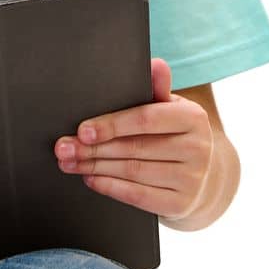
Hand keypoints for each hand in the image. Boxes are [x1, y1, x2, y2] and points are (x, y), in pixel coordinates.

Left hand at [53, 57, 213, 221]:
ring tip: (69, 162)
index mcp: (194, 118)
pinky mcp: (180, 204)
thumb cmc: (177, 136)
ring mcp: (191, 179)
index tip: (82, 130)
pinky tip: (91, 178)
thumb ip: (158, 89)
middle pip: (134, 148)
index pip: (146, 119)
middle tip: (64, 147)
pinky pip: (137, 196)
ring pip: (132, 172)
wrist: (204, 179)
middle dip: (93, 149)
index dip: (111, 125)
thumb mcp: (171, 110)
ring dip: (94, 167)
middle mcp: (198, 149)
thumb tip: (155, 64)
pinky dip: (109, 186)